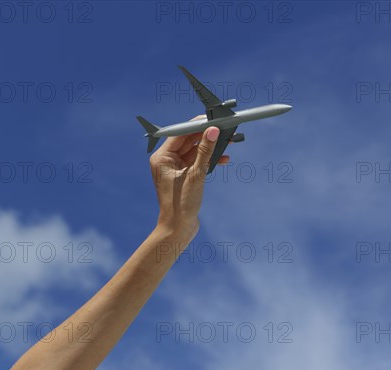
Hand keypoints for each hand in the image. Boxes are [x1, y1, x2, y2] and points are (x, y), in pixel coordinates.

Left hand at [150, 116, 228, 240]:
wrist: (178, 229)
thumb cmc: (181, 205)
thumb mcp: (196, 175)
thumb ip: (205, 151)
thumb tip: (212, 131)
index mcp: (162, 158)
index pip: (180, 133)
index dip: (196, 125)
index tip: (211, 119)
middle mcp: (167, 161)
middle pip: (188, 140)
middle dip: (206, 135)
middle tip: (223, 128)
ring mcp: (176, 169)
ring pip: (196, 151)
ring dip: (211, 148)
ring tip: (228, 142)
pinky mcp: (185, 177)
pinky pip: (198, 162)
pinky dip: (209, 160)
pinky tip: (224, 159)